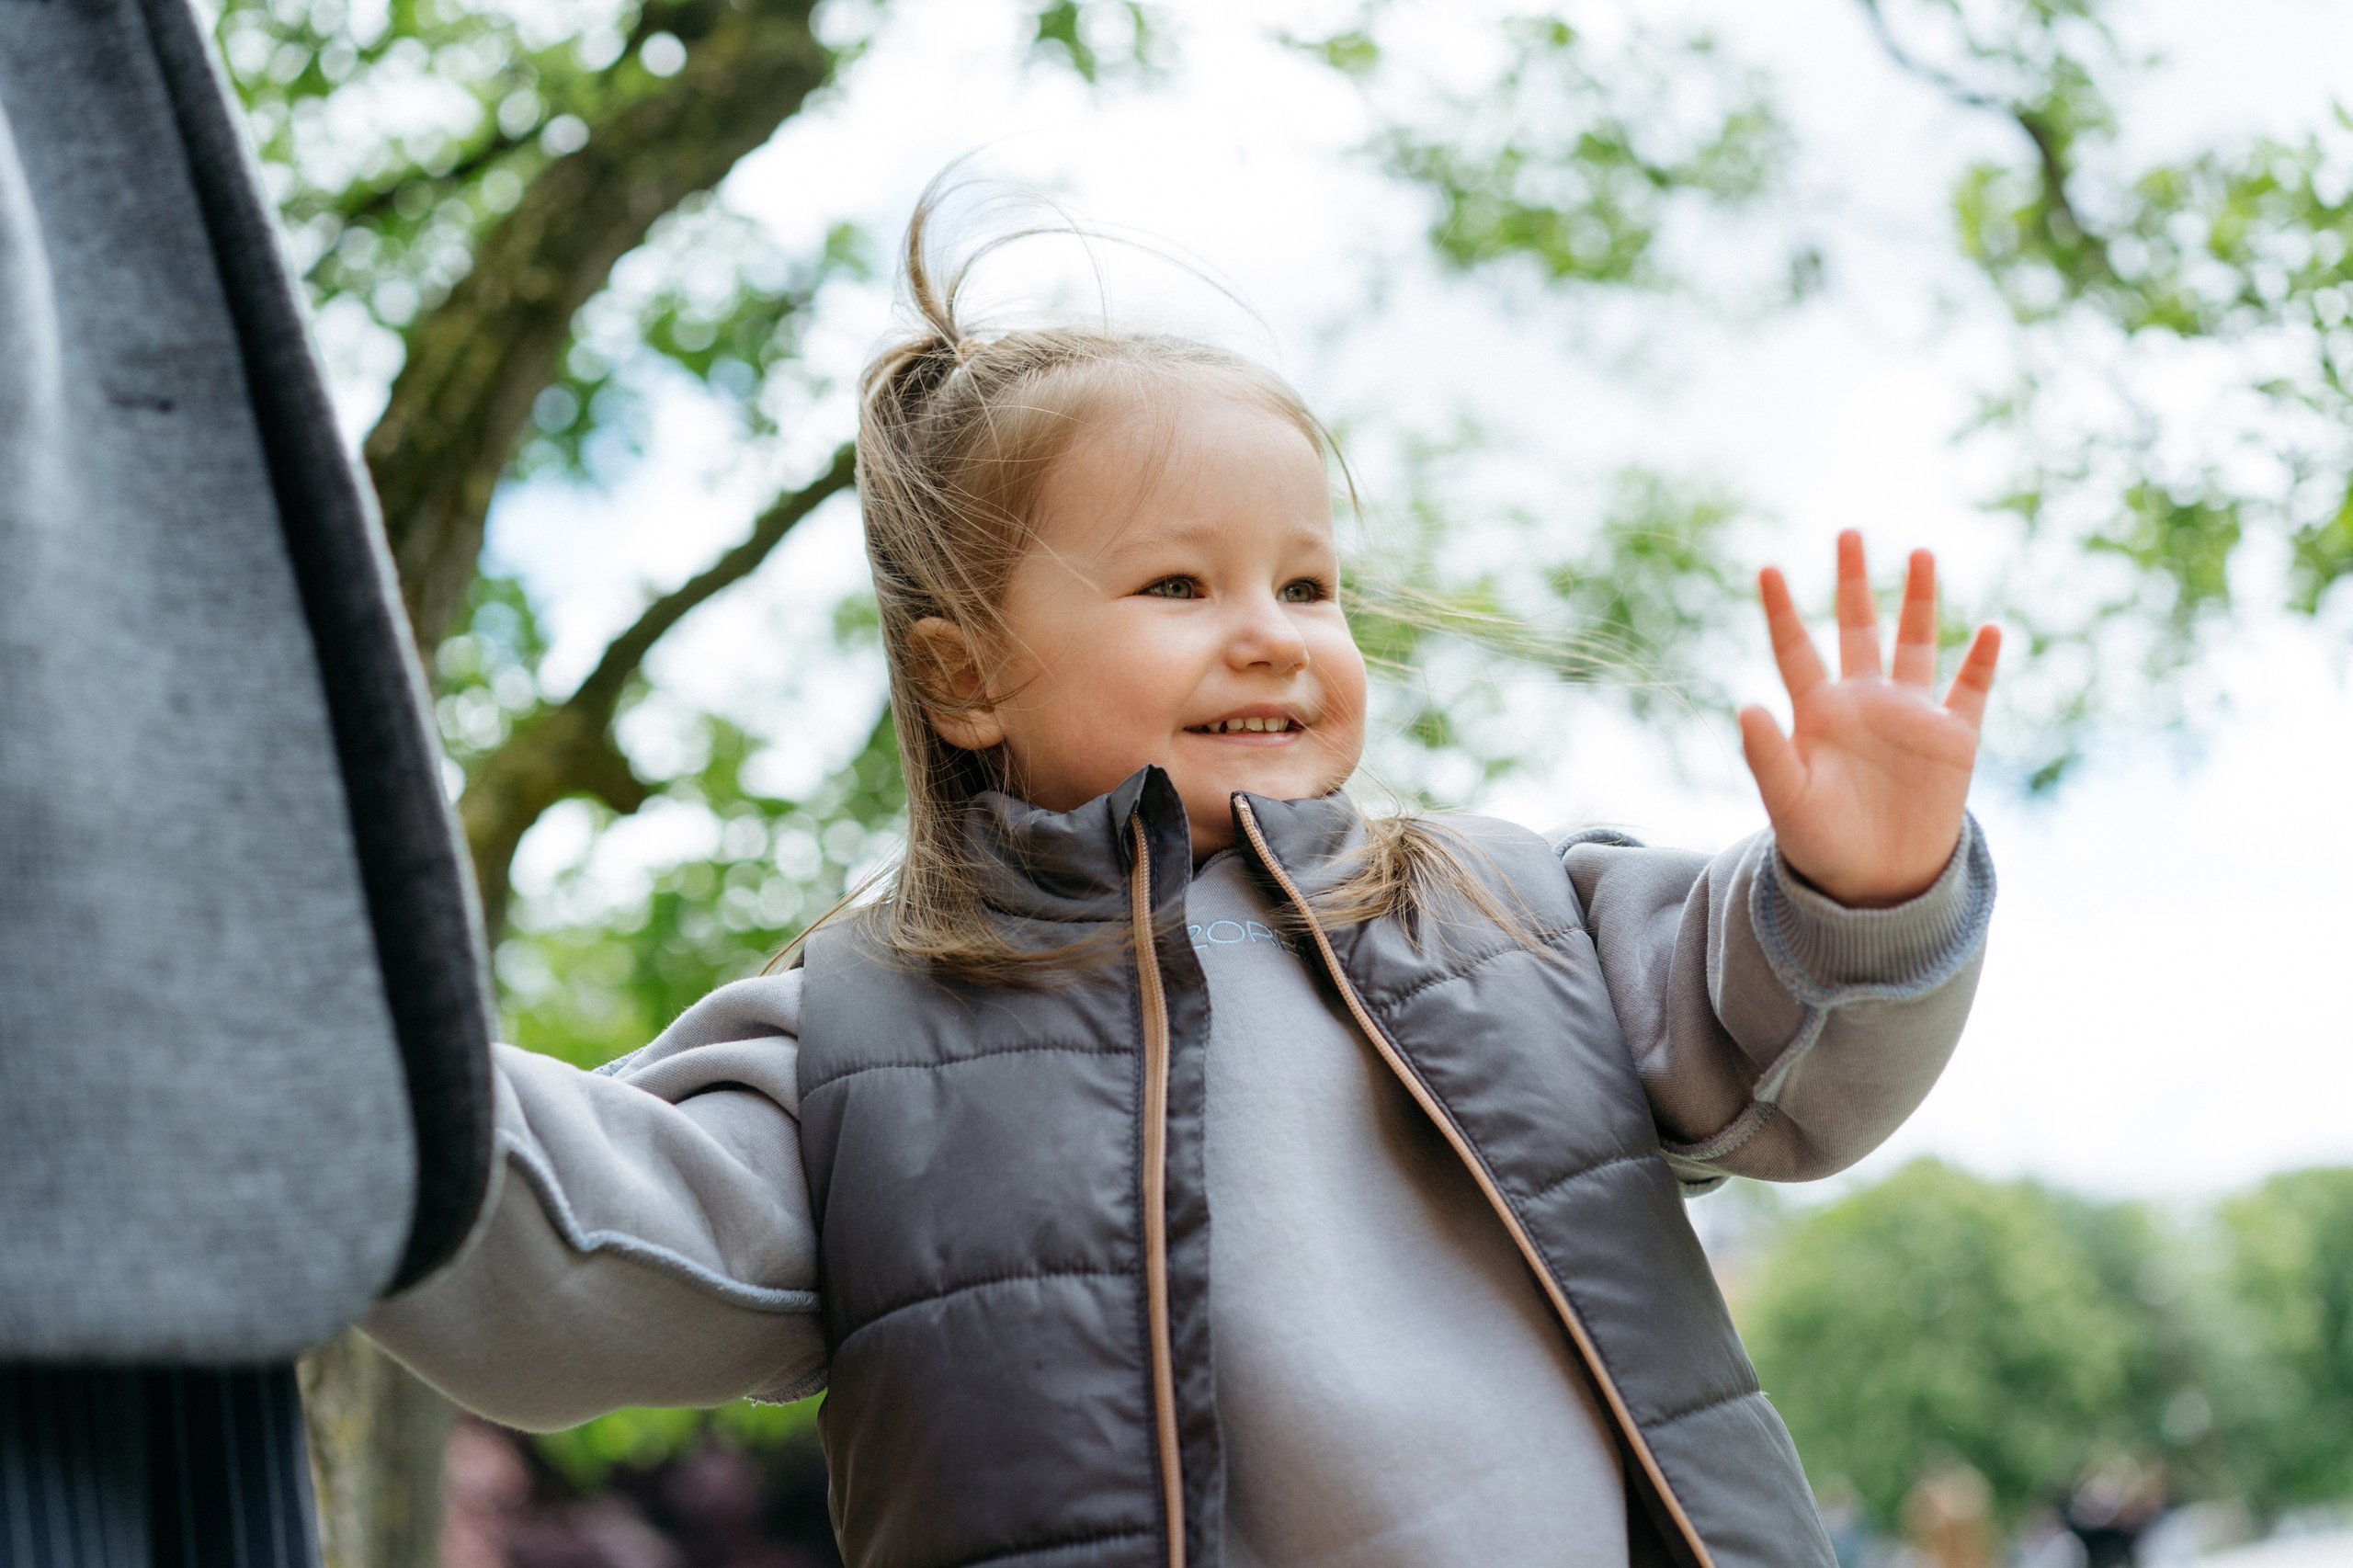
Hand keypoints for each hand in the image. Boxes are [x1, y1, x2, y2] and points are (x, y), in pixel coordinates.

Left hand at [1739, 531, 1999, 907]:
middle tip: (1848, 531)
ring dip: (1919, 601)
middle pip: (1856, 627)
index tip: (1768, 568)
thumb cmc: (1822, 843)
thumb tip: (1743, 704)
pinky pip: (1971, 691)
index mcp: (1817, 713)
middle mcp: (1863, 702)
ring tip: (1921, 553)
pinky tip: (1990, 629)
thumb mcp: (1788, 801)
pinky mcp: (1952, 739)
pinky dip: (1982, 662)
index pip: (1795, 649)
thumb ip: (1767, 754)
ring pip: (1915, 643)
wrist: (1877, 883)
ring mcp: (1909, 716)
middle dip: (1853, 581)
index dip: (1781, 610)